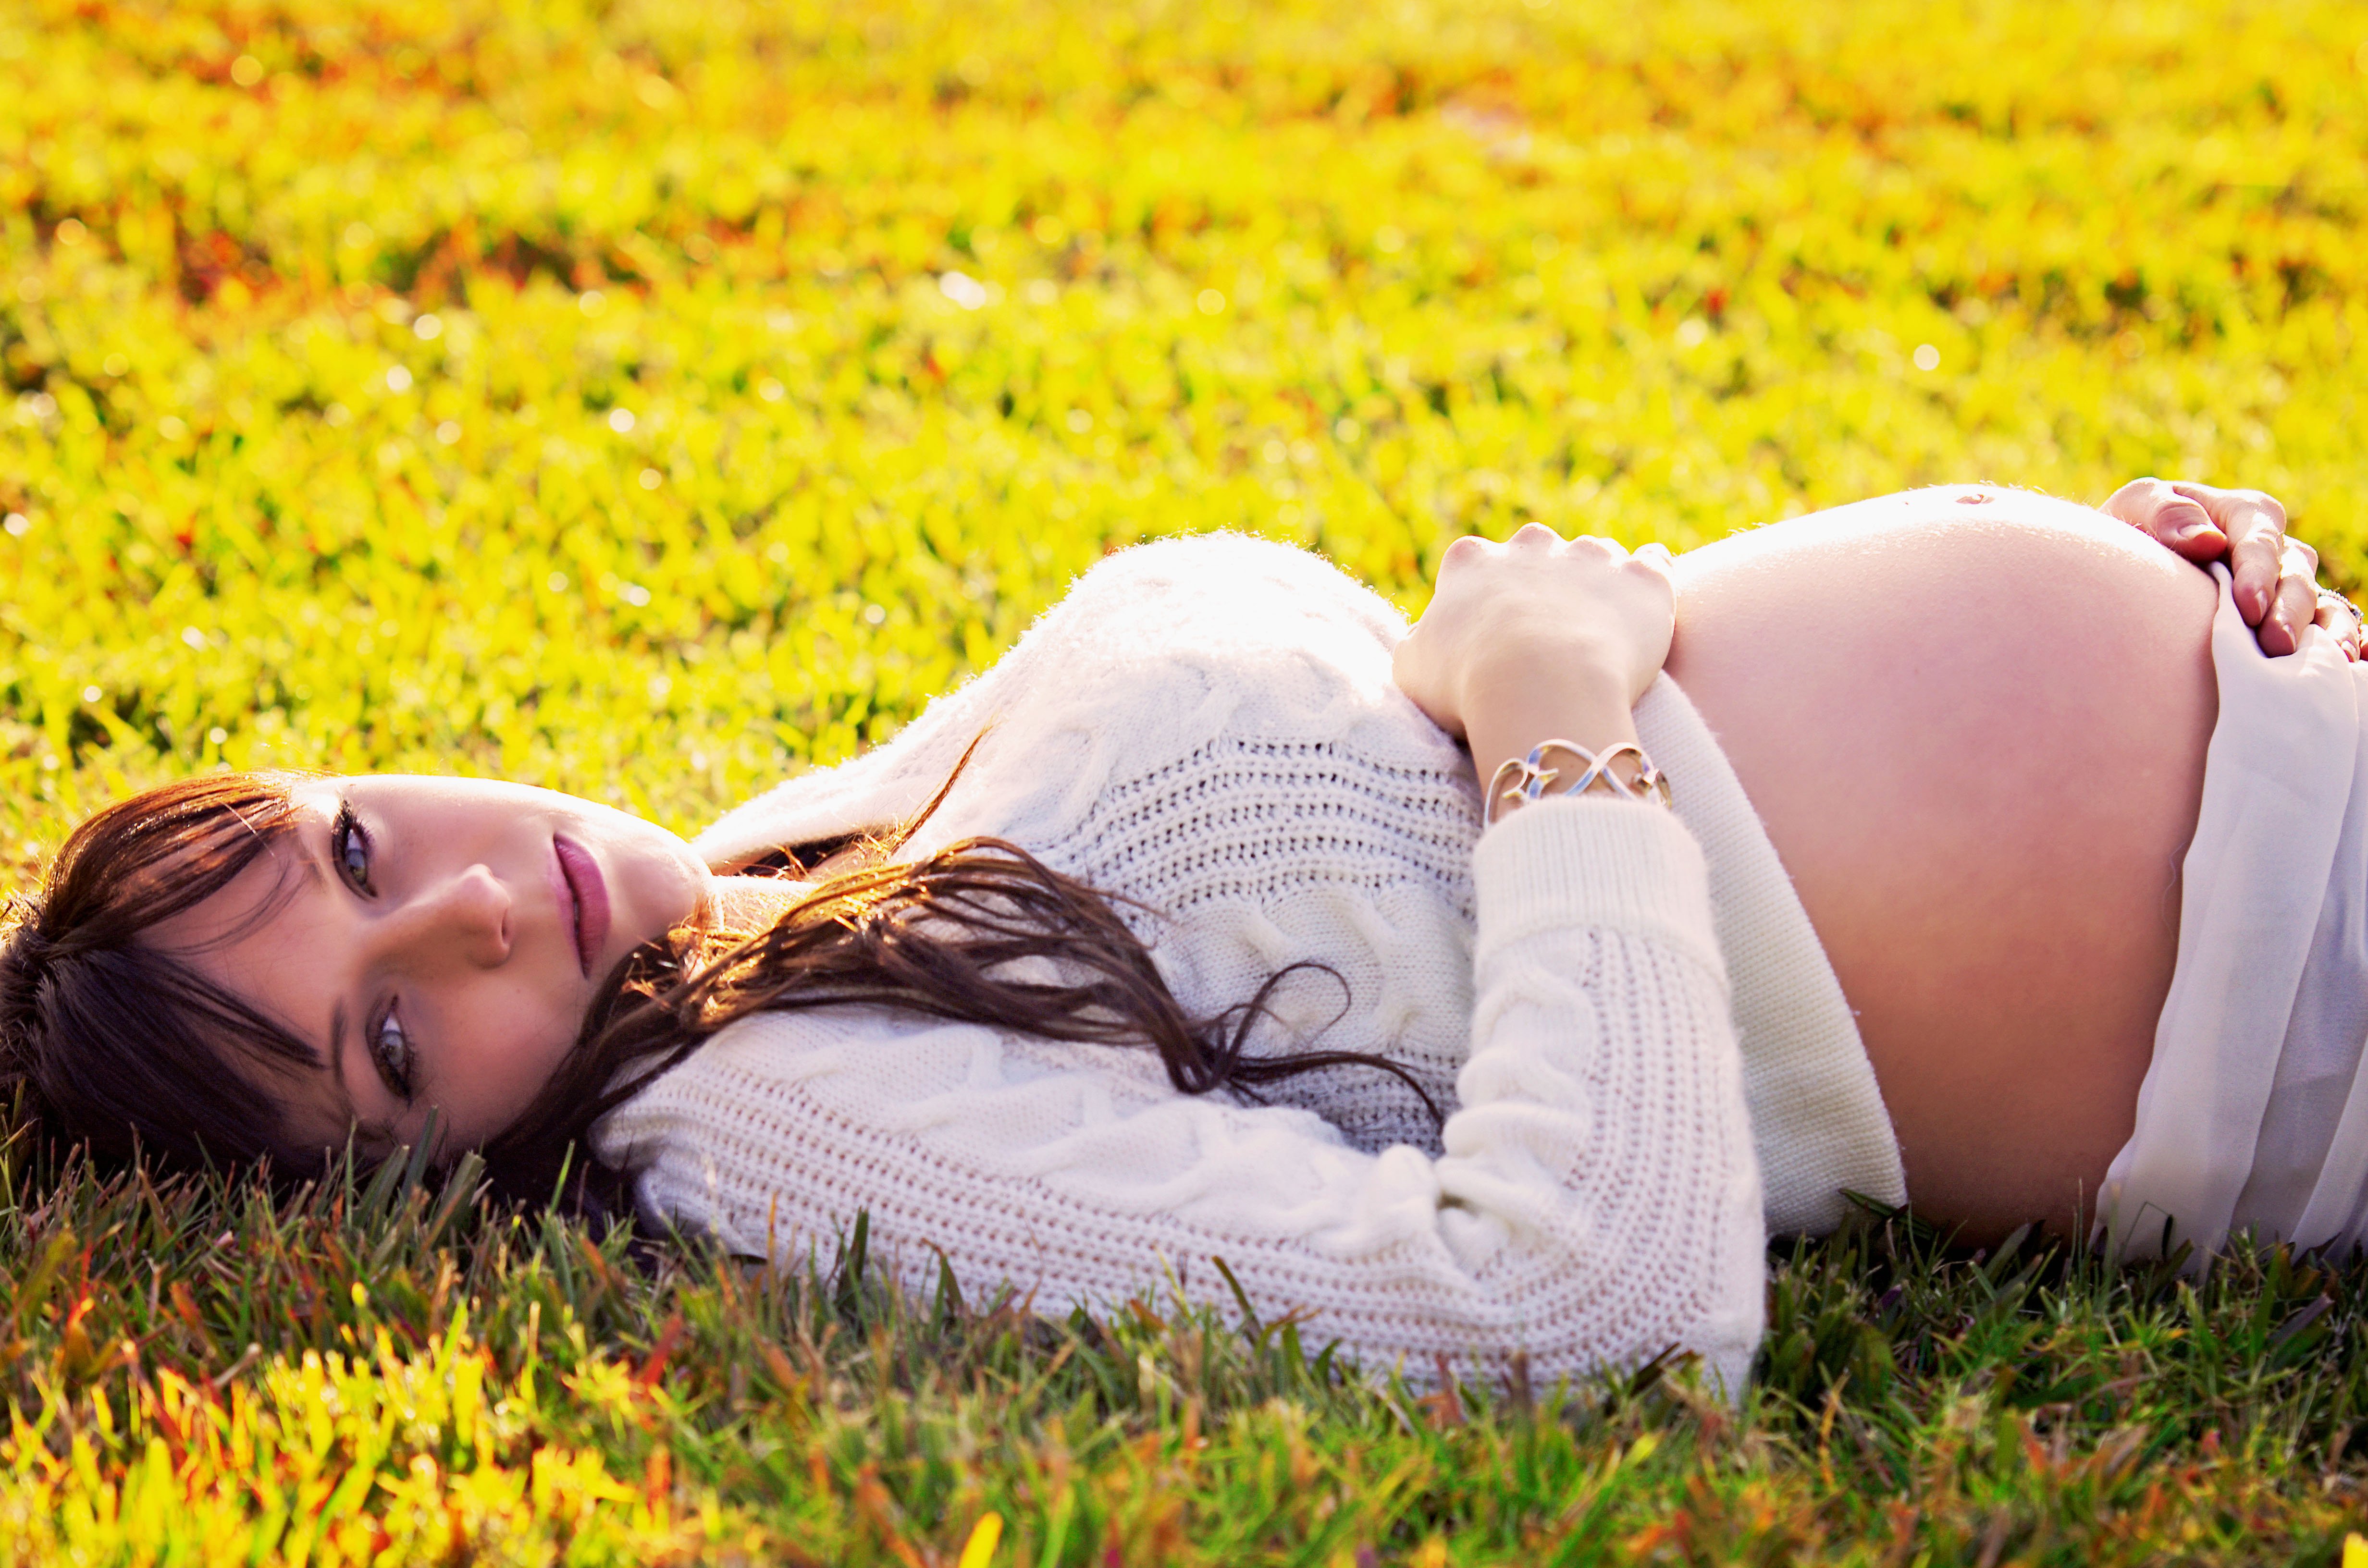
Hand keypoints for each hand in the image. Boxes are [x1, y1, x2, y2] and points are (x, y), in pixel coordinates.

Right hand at [1394, 524, 1673, 762]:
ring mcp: (1591, 557)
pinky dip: (1651, 578)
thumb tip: (1426, 643)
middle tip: (1544, 635)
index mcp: (1472, 562)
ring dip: (1596, 584)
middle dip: (1541, 582)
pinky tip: (1649, 604)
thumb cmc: (1467, 683)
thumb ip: (1421, 647)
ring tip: (1599, 631)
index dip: (1479, 599)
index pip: (1471, 563)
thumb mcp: (1414, 672)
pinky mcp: (1642, 579)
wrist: (1542, 686)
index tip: (1486, 635)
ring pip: (1595, 556)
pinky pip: (1654, 565)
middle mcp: (1532, 546)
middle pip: (1537, 551)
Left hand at [2102, 478, 2358, 660]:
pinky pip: (2323, 628)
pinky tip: (2341, 667)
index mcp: (2245, 515)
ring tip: (2322, 663)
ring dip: (2319, 634)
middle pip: (2294, 578)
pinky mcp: (2286, 617)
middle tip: (2275, 645)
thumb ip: (2167, 514)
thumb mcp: (2139, 506)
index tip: (2248, 606)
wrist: (2126, 565)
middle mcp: (2274, 550)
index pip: (2261, 542)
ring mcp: (2284, 585)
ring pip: (2316, 605)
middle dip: (2288, 612)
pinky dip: (2336, 643)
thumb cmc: (2135, 528)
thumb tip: (2208, 540)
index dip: (2258, 573)